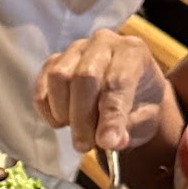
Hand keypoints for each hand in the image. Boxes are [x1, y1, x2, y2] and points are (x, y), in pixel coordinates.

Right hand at [34, 30, 170, 153]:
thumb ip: (130, 128)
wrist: (130, 93)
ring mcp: (75, 49)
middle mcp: (103, 42)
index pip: (117, 81)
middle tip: (85, 146)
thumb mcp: (145, 119)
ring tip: (78, 132)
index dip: (110, 116)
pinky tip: (62, 122)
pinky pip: (42, 86)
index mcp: (133, 51)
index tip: (107, 143)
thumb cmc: (139, 104)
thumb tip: (111, 142)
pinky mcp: (54, 62)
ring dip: (64, 112)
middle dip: (83, 118)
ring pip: (59, 77)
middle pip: (84, 76)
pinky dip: (47, 109)